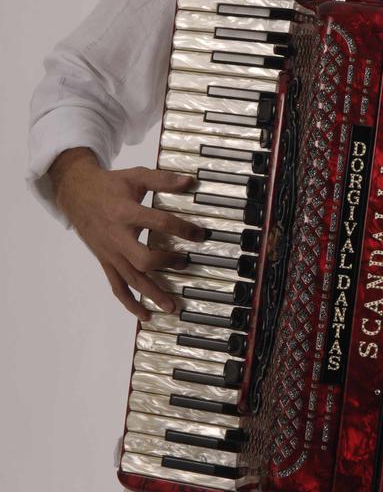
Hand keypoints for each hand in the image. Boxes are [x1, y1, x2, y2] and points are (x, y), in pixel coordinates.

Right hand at [49, 148, 204, 321]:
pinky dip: (130, 302)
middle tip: (185, 264)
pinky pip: (117, 286)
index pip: (158, 223)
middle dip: (166, 264)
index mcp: (126, 212)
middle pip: (142, 259)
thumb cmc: (109, 185)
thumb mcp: (136, 176)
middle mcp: (117, 237)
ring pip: (131, 279)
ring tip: (171, 307)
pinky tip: (143, 315)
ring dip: (152, 294)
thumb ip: (162, 180)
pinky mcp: (106, 261)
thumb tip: (189, 182)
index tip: (199, 235)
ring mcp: (111, 253)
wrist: (76, 193)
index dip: (181, 229)